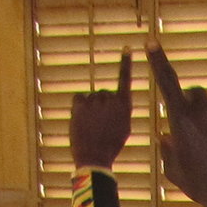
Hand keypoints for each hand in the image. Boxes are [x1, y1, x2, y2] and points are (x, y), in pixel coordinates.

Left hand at [70, 54, 133, 171]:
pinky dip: (79, 106)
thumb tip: (115, 99)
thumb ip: (120, 110)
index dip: (125, 63)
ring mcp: (95, 103)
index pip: (125, 79)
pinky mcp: (81, 106)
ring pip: (91, 97)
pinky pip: (79, 98)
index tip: (127, 48)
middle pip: (103, 93)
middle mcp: (111, 101)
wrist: (95, 158)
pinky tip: (82, 120)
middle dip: (101, 104)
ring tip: (91, 126)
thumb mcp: (124, 128)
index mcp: (125, 106)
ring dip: (90, 108)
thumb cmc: (111, 145)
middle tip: (100, 123)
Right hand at [148, 43, 206, 206]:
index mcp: (181, 119)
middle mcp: (204, 110)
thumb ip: (167, 149)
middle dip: (193, 105)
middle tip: (196, 129)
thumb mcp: (174, 170)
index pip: (166, 82)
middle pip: (196, 94)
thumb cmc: (200, 186)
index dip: (158, 61)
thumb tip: (166, 135)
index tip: (152, 42)